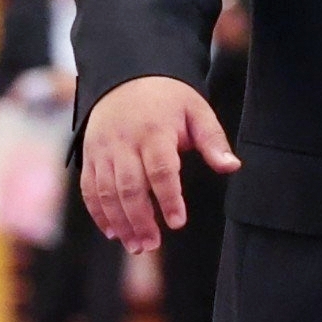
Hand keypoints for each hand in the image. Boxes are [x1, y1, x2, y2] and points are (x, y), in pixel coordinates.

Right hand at [79, 75, 239, 252]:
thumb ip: (213, 141)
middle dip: (140, 219)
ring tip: (136, 246)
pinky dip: (98, 213)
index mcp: (154, 131)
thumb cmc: (169, 99)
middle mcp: (124, 141)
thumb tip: (233, 167)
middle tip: (152, 245)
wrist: (126, 75)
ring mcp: (103, 149)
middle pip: (129, 186)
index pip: (161, 170)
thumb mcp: (197, 111)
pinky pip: (89, 188)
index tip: (177, 223)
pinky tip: (113, 232)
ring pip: (106, 191)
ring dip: (119, 222)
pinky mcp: (89, 155)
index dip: (168, 198)